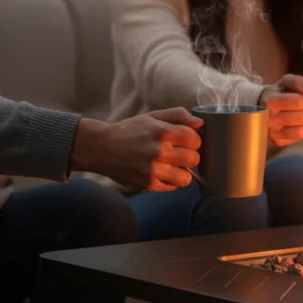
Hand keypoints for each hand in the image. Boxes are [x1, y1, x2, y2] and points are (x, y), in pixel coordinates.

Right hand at [71, 108, 202, 190]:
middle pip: (194, 159)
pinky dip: (170, 180)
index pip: (196, 140)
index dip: (193, 140)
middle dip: (189, 155)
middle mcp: (159, 152)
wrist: (101, 147)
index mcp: (163, 132)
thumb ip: (178, 116)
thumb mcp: (153, 116)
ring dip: (182, 171)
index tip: (184, 140)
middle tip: (179, 153)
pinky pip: (173, 187)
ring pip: (187, 178)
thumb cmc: (130, 130)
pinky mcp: (148, 184)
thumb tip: (200, 123)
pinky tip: (161, 172)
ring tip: (172, 165)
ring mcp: (154, 170)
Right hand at [259, 74, 302, 146]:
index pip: (299, 102)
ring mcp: (273, 133)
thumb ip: (298, 82)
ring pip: (301, 131)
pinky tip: (298, 123)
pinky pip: (299, 138)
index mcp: (270, 102)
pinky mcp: (278, 142)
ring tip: (301, 115)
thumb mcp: (286, 81)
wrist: (262, 107)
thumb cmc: (278, 93)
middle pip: (302, 117)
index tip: (302, 98)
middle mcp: (269, 119)